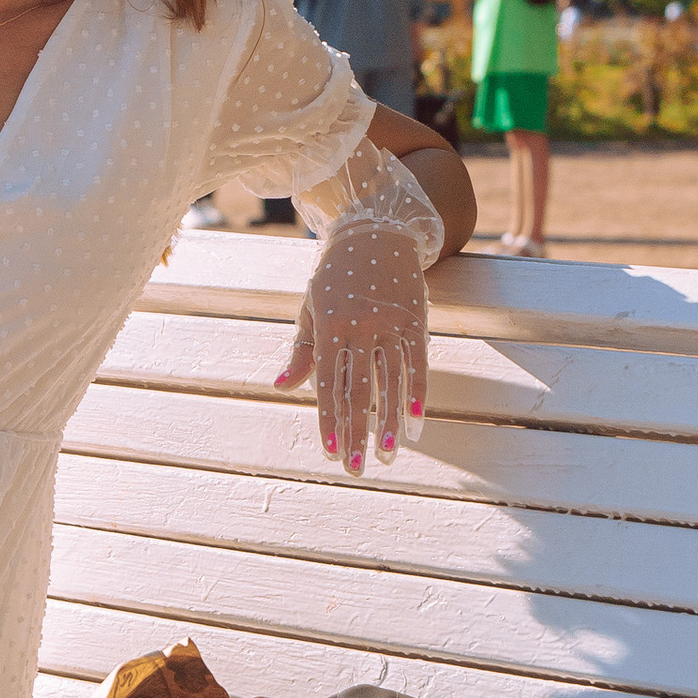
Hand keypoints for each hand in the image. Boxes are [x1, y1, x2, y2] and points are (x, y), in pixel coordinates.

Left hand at [273, 219, 427, 478]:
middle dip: (356, 430)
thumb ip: (301, 350)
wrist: (376, 231)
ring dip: (387, 420)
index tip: (331, 451)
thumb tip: (280, 385)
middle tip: (356, 466)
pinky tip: (415, 420)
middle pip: (358, 389)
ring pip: (389, 381)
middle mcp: (359, 327)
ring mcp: (389, 323)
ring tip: (386, 452)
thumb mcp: (311, 307)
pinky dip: (417, 392)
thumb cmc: (336, 275)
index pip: (327, 383)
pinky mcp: (414, 319)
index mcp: (329, 326)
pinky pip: (417, 362)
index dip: (329, 419)